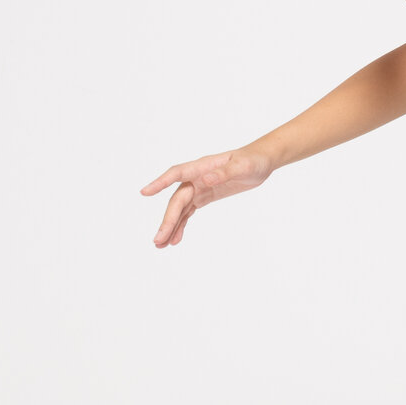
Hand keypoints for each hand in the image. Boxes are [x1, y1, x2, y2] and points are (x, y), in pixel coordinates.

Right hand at [141, 148, 275, 245]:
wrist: (261, 161)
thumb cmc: (252, 160)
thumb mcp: (242, 167)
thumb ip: (224, 173)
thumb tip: (205, 180)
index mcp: (201, 167)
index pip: (176, 174)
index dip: (160, 182)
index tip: (145, 192)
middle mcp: (195, 178)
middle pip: (177, 200)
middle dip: (167, 220)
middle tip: (158, 239)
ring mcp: (198, 188)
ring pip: (180, 209)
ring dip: (170, 226)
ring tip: (160, 244)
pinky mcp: (204, 196)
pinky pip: (188, 212)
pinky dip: (181, 225)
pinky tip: (175, 239)